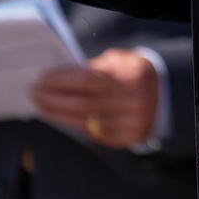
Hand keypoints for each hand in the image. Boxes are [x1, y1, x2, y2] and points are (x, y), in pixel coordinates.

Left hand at [29, 49, 159, 148]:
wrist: (163, 95)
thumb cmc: (132, 72)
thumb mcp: (121, 60)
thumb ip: (95, 66)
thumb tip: (62, 74)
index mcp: (129, 76)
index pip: (89, 79)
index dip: (63, 80)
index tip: (42, 78)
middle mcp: (130, 101)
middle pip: (83, 103)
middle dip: (54, 98)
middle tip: (35, 93)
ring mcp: (129, 122)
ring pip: (85, 121)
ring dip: (58, 114)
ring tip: (41, 105)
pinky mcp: (126, 138)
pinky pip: (92, 133)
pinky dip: (72, 124)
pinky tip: (59, 117)